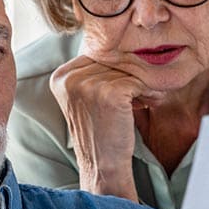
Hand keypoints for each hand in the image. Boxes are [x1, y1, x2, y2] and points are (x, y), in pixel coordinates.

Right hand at [49, 52, 162, 199]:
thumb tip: (118, 43)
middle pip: (112, 60)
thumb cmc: (100, 131)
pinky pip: (138, 80)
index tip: (121, 89)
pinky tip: (145, 104)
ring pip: (127, 69)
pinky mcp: (109, 93)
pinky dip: (148, 91)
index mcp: (60, 76)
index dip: (114, 70)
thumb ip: (92, 71)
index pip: (97, 55)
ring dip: (140, 84)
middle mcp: (69, 78)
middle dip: (129, 75)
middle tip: (138, 95)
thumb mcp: (86, 97)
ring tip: (141, 101)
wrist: (103, 165)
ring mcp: (87, 85)